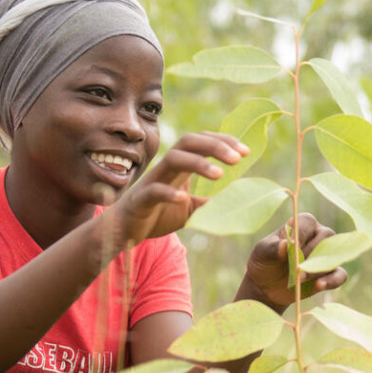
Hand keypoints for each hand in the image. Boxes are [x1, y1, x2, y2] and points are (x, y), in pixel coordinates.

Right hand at [107, 131, 248, 246]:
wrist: (125, 231)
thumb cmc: (158, 214)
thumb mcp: (190, 208)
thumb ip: (208, 201)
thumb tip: (234, 201)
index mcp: (181, 166)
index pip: (202, 141)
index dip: (224, 141)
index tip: (246, 152)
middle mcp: (167, 167)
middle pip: (189, 142)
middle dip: (215, 146)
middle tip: (238, 158)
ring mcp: (153, 180)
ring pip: (173, 159)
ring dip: (198, 163)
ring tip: (219, 175)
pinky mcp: (140, 200)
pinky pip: (154, 190)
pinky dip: (169, 192)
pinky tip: (184, 198)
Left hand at [240, 213, 347, 311]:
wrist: (267, 286)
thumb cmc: (265, 261)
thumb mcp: (262, 253)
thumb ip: (272, 248)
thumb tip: (284, 245)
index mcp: (301, 224)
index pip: (308, 222)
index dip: (302, 234)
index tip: (292, 247)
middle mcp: (318, 235)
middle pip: (325, 237)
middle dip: (310, 253)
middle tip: (295, 267)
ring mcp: (326, 255)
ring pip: (333, 256)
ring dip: (317, 268)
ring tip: (300, 278)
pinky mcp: (330, 273)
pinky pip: (340, 275)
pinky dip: (332, 280)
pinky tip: (319, 285)